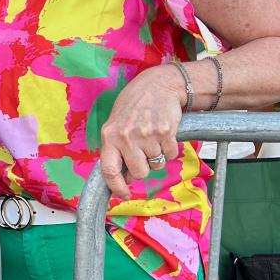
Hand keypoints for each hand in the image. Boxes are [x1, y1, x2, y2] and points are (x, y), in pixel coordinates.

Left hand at [98, 66, 183, 200]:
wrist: (159, 85)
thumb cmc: (135, 105)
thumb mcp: (116, 124)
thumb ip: (117, 150)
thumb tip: (126, 178)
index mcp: (109, 135)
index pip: (109, 170)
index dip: (116, 187)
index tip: (123, 195)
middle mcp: (126, 136)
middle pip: (139, 172)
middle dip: (144, 168)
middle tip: (145, 153)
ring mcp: (147, 135)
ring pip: (157, 165)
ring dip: (158, 156)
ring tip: (153, 136)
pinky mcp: (166, 132)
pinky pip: (171, 154)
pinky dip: (170, 148)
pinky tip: (163, 132)